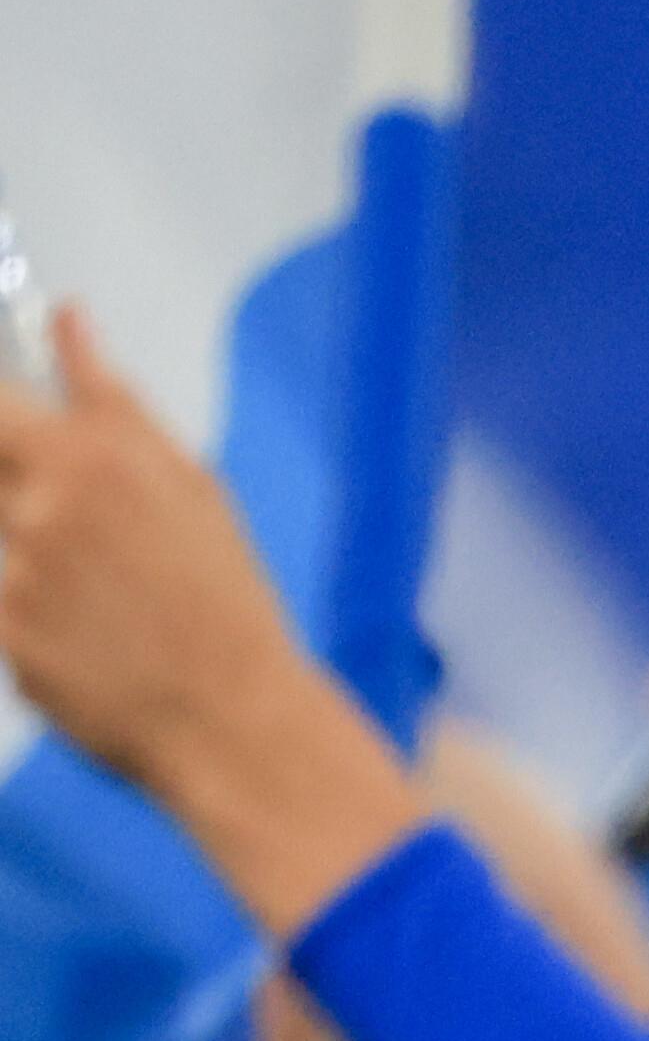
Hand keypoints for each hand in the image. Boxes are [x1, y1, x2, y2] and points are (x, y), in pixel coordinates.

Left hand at [0, 304, 320, 789]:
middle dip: (17, 482)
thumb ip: (112, 399)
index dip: (1, 412)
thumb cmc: (224, 604)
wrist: (232, 720)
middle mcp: (41, 503)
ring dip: (23, 549)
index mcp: (91, 453)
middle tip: (62, 520)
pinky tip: (82, 637)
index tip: (12, 425)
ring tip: (90, 592)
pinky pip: (0, 597)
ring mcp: (11, 571)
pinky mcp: (1, 631)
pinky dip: (26, 612)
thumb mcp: (190, 484)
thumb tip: (68, 320)